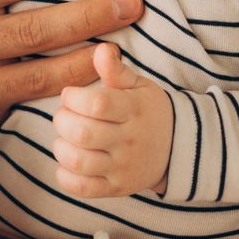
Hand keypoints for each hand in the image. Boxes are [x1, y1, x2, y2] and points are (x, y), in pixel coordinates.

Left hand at [53, 44, 171, 197]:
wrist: (177, 148)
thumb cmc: (147, 110)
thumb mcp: (137, 85)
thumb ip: (115, 70)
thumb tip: (101, 50)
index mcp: (133, 109)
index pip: (97, 104)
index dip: (73, 97)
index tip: (70, 94)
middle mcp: (129, 140)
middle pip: (83, 133)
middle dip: (62, 120)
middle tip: (65, 115)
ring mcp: (123, 167)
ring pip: (80, 161)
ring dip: (61, 147)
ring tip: (65, 138)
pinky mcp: (116, 187)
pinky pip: (84, 189)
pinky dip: (66, 177)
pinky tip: (67, 162)